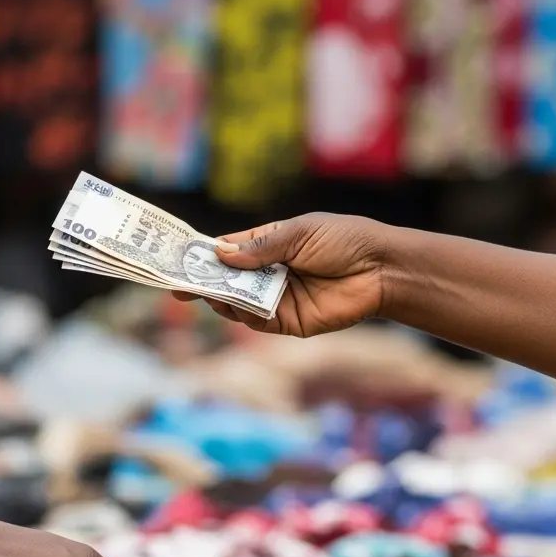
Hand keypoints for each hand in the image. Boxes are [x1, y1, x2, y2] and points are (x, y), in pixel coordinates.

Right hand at [175, 214, 391, 336]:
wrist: (379, 269)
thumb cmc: (343, 240)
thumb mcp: (297, 234)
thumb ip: (260, 248)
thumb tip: (219, 253)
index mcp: (269, 246)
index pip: (228, 251)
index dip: (203, 255)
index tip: (176, 257)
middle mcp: (270, 273)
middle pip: (227, 281)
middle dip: (203, 282)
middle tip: (177, 284)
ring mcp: (279, 299)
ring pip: (239, 303)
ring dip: (220, 299)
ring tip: (203, 292)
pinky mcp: (291, 322)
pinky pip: (259, 321)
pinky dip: (243, 315)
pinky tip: (231, 305)